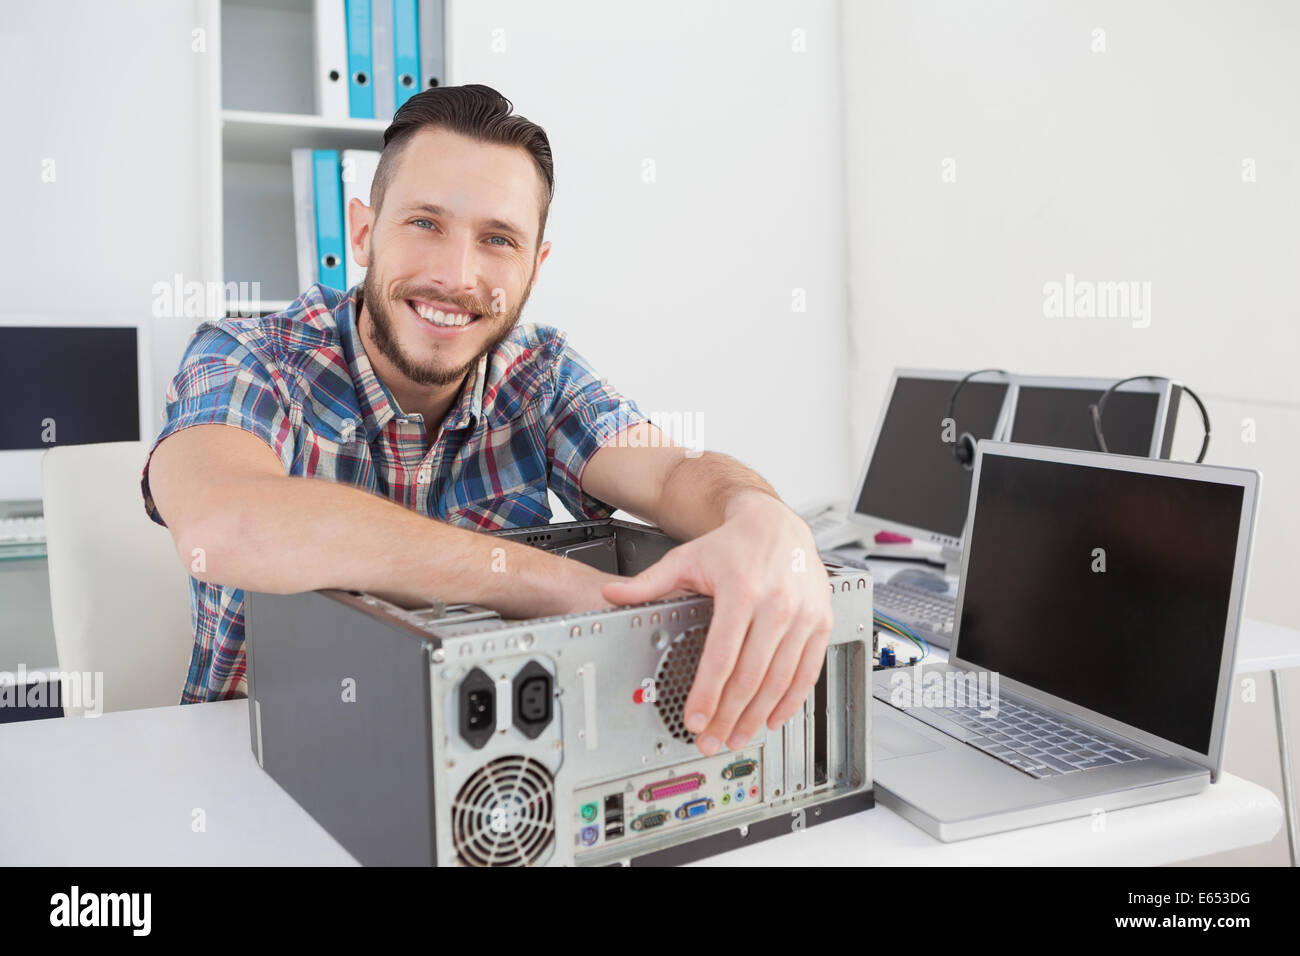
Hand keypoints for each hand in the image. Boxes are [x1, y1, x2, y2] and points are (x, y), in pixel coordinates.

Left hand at [601, 491, 833, 754]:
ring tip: (738, 736)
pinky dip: (791, 700)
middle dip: (729, 716)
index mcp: (741, 591)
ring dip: (758, 715)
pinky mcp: (821, 622)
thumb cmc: (733, 544)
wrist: (777, 523)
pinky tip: (773, 717)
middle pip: (750, 676)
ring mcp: (803, 615)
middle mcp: (776, 604)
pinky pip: (808, 670)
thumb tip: (611, 593)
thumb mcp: (686, 558)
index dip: (707, 695)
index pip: (721, 657)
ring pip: (780, 679)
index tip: (695, 721)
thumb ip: (648, 583)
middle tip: (713, 740)